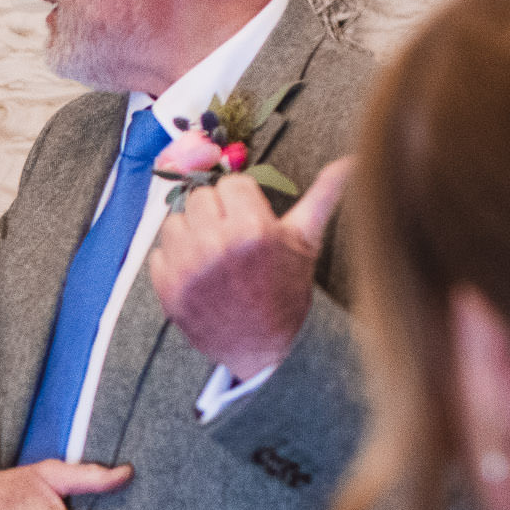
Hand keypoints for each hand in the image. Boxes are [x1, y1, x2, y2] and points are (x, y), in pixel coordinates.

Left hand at [150, 158, 351, 381]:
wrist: (262, 349)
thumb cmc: (285, 291)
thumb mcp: (306, 242)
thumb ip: (323, 195)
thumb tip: (351, 160)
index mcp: (253, 230)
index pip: (231, 183)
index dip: (241, 200)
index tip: (249, 219)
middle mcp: (217, 245)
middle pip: (201, 197)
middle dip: (216, 213)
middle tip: (230, 237)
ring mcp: (188, 267)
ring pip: (175, 221)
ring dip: (191, 234)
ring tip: (213, 256)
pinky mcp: (167, 287)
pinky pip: (159, 251)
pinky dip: (174, 261)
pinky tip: (197, 275)